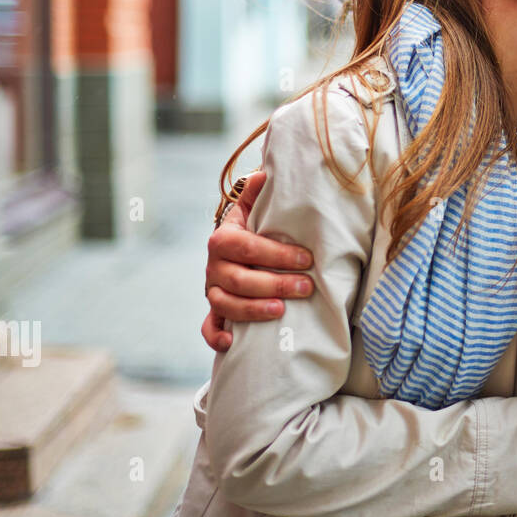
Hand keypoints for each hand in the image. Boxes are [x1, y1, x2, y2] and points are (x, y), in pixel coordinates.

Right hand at [200, 171, 314, 352]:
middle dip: (275, 283)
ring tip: (281, 312)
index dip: (278, 254)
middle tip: (307, 287)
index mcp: (223, 239)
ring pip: (225, 304)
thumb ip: (258, 194)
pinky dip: (217, 337)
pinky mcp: (214, 312)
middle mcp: (213, 266)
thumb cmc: (253, 231)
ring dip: (253, 310)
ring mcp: (212, 290)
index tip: (307, 259)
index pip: (249, 247)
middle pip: (240, 278)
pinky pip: (209, 328)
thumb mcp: (254, 210)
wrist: (234, 252)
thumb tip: (266, 173)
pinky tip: (234, 343)